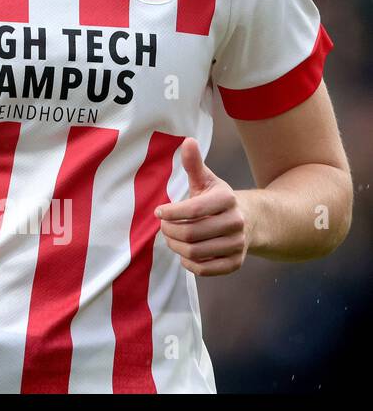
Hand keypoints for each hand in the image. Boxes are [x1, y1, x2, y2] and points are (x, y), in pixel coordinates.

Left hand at [155, 138, 248, 276]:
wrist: (250, 221)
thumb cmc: (218, 199)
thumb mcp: (206, 180)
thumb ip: (194, 164)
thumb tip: (187, 140)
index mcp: (227, 199)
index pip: (193, 209)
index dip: (170, 212)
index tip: (159, 212)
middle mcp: (236, 222)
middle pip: (191, 233)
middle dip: (169, 231)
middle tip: (162, 227)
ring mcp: (238, 244)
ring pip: (195, 252)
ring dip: (175, 246)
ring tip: (171, 238)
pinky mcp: (236, 263)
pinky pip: (205, 270)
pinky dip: (189, 264)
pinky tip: (184, 253)